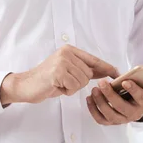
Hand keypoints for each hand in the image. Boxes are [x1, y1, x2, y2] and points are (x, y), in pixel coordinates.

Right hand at [0, 45, 118, 104]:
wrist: (25, 85)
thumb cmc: (47, 80)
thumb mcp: (67, 71)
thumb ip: (83, 69)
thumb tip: (105, 71)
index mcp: (69, 50)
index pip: (93, 59)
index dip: (106, 67)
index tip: (117, 73)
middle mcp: (67, 53)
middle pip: (88, 74)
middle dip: (79, 83)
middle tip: (63, 83)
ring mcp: (62, 62)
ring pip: (82, 81)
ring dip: (72, 88)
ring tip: (59, 84)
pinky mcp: (58, 72)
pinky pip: (74, 86)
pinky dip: (66, 91)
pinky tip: (56, 87)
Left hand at [86, 77, 142, 124]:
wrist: (138, 108)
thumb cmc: (142, 94)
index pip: (140, 98)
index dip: (133, 90)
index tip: (125, 81)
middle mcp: (133, 114)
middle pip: (120, 107)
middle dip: (110, 95)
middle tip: (102, 82)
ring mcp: (121, 120)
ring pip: (109, 114)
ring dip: (100, 102)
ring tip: (94, 89)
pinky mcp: (111, 122)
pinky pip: (100, 119)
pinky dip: (93, 110)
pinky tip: (89, 98)